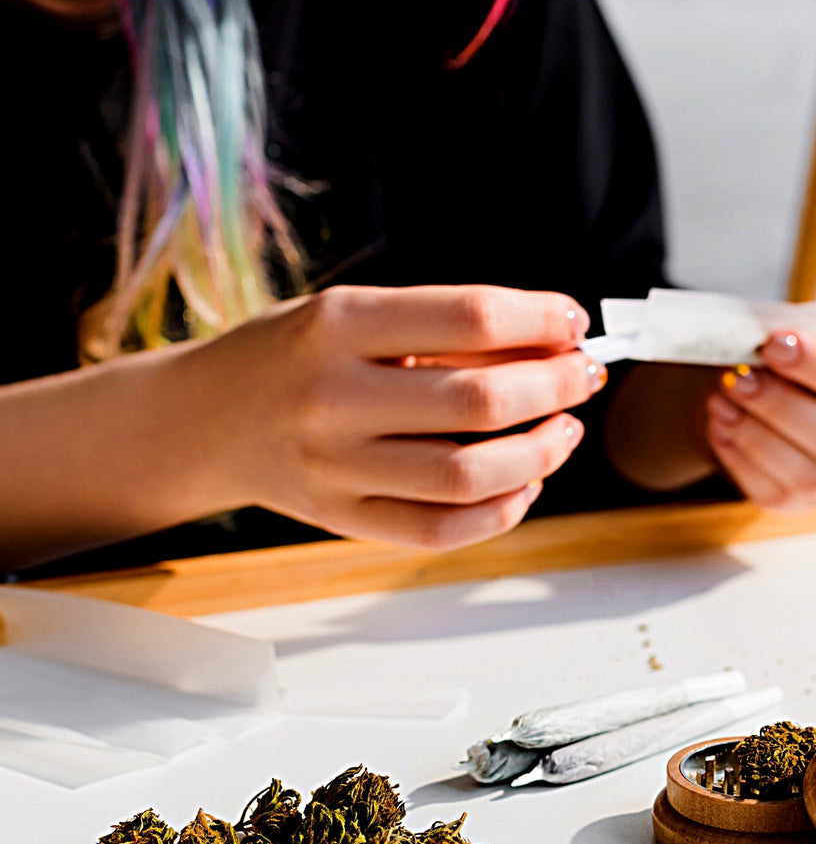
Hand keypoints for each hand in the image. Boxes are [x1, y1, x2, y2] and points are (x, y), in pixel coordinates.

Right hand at [191, 284, 604, 549]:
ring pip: (467, 476)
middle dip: (554, 385)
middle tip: (583, 376)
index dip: (540, 319)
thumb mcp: (352, 314)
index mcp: (339, 324)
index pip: (469, 316)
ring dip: (540, 453)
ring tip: (564, 431)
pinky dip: (499, 511)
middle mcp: (333, 396)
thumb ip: (439, 328)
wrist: (204, 419)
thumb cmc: (290, 355)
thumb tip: (548, 344)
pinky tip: (525, 483)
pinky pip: (438, 529)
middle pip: (479, 401)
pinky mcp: (340, 518)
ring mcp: (335, 467)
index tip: (573, 321)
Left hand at [703, 330, 815, 512]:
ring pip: (810, 476)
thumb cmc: (792, 356)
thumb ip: (789, 337)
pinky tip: (720, 426)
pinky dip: (739, 458)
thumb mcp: (800, 334)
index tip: (772, 344)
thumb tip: (753, 341)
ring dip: (755, 437)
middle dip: (780, 407)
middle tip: (737, 378)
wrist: (771, 389)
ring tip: (721, 402)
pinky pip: (774, 493)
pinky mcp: (804, 502)